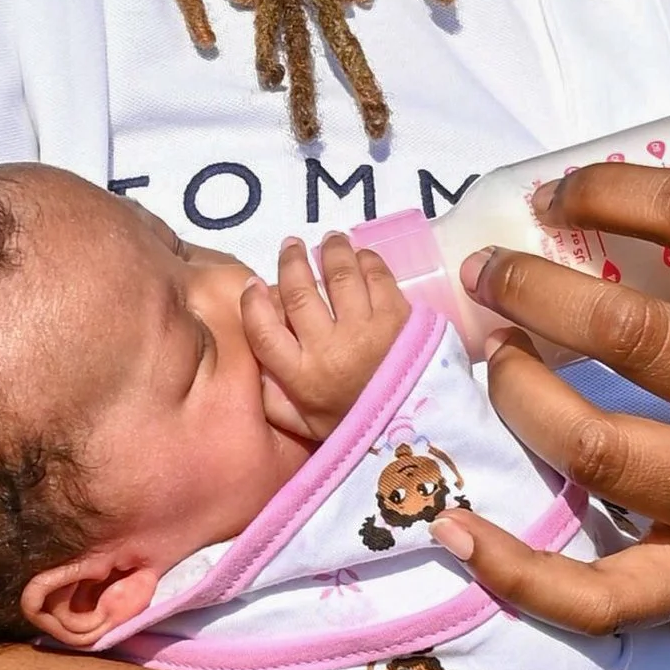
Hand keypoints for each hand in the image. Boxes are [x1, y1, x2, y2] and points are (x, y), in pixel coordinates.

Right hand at [241, 232, 410, 441]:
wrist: (417, 429)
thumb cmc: (356, 423)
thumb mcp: (305, 425)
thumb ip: (275, 399)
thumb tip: (253, 365)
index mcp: (301, 377)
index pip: (262, 330)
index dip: (252, 302)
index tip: (254, 283)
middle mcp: (328, 349)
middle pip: (299, 293)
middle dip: (291, 262)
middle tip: (291, 245)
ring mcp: (365, 330)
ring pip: (339, 276)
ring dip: (332, 251)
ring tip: (330, 241)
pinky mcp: (398, 317)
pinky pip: (377, 277)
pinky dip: (367, 260)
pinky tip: (361, 256)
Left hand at [426, 158, 669, 667]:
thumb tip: (604, 220)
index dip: (609, 189)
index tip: (554, 193)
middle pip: (629, 335)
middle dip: (530, 289)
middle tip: (489, 274)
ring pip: (594, 449)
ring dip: (517, 394)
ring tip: (495, 360)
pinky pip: (595, 593)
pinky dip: (513, 567)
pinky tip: (457, 529)